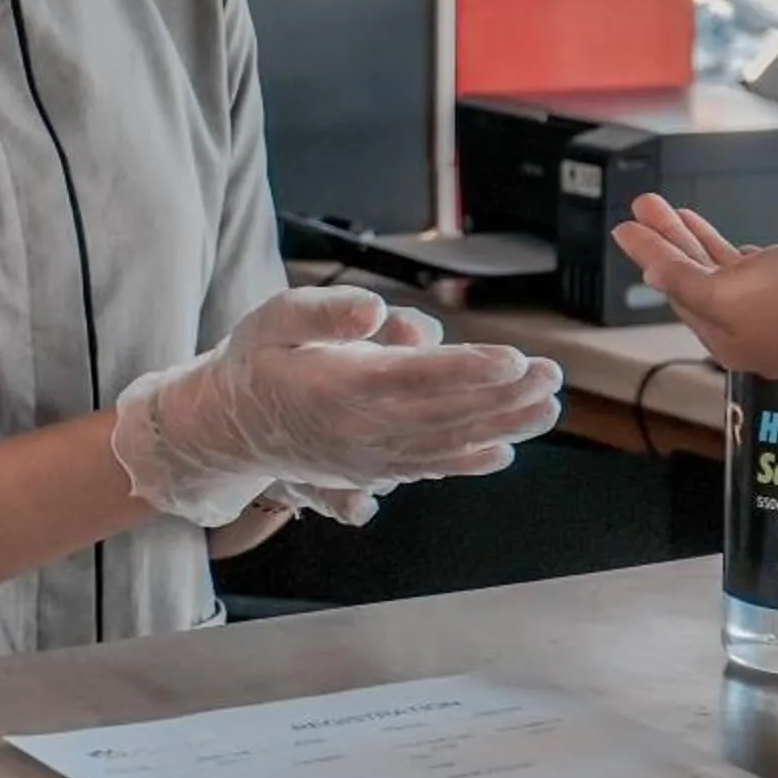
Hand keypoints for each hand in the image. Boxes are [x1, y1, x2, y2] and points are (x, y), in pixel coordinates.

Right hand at [112, 287, 562, 525]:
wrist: (226, 425)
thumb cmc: (257, 360)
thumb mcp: (277, 317)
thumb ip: (326, 312)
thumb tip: (376, 308)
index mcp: (338, 387)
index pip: (415, 377)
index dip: (468, 370)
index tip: (513, 359)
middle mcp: (360, 429)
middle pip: (445, 412)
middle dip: (504, 395)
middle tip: (552, 377)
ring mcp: (370, 456)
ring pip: (447, 442)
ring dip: (502, 426)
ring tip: (547, 408)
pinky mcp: (374, 469)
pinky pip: (429, 467)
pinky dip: (469, 461)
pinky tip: (505, 451)